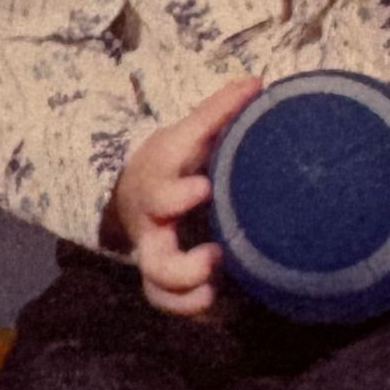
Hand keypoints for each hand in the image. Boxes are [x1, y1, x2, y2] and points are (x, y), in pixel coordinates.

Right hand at [110, 77, 260, 315]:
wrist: (131, 187)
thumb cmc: (170, 160)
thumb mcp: (186, 133)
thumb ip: (218, 111)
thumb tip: (258, 82)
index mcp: (158, 188)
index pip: (160, 192)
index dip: (178, 195)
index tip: (205, 187)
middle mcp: (153, 230)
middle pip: (155, 261)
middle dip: (183, 267)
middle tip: (217, 255)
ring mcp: (156, 257)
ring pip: (159, 291)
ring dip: (186, 296)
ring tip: (214, 289)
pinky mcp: (165, 277)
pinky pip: (169, 303)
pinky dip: (190, 308)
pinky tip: (218, 302)